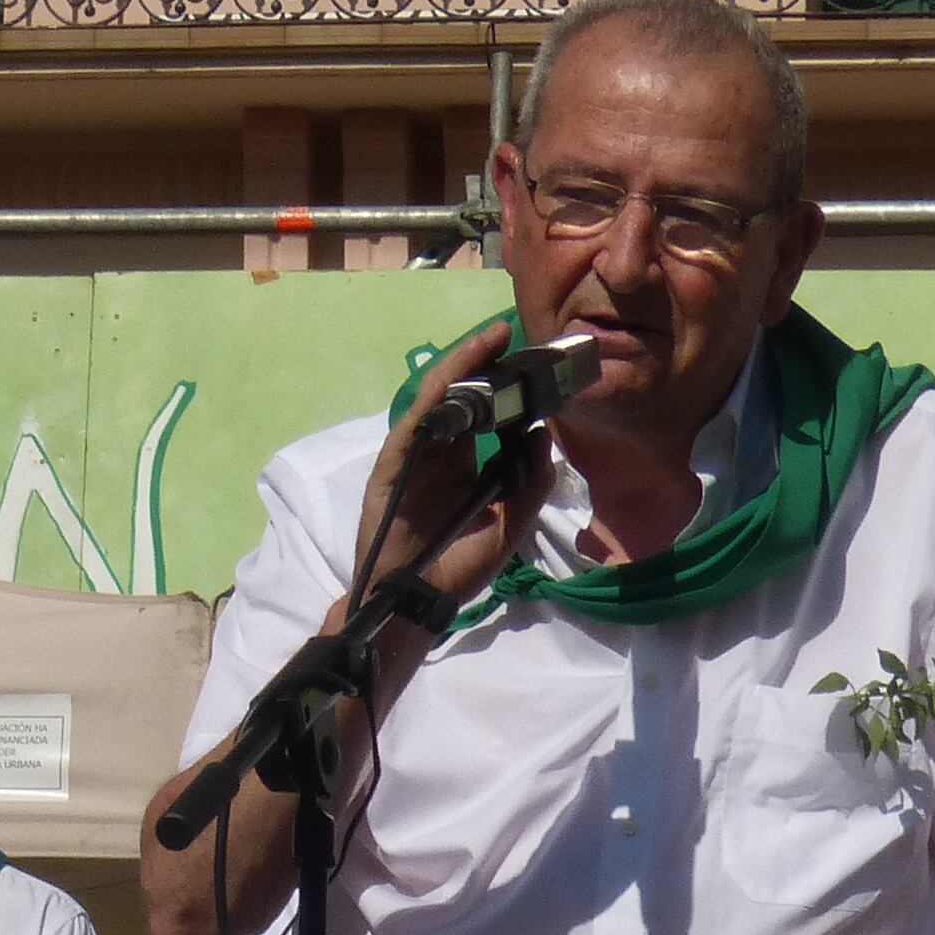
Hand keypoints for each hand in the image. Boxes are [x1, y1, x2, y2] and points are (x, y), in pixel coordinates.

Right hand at [347, 326, 543, 627]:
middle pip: (464, 399)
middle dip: (488, 365)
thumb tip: (541, 434)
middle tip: (515, 334)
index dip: (510, 391)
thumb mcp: (510, 525)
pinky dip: (435, 392)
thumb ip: (530, 483)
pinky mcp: (394, 462)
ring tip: (492, 337)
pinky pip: (416, 419)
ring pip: (440, 399)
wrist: (414, 600)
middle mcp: (441, 455)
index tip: (537, 365)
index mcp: (465, 469)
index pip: (489, 419)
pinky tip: (455, 369)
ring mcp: (416, 456)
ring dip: (463, 364)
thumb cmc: (456, 568)